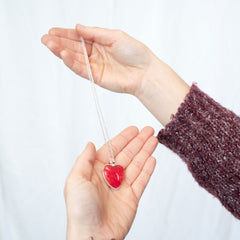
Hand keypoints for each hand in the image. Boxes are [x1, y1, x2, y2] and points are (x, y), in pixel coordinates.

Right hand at [41, 24, 157, 95]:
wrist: (144, 71)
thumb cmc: (135, 53)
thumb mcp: (115, 36)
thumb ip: (95, 33)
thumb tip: (78, 27)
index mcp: (100, 43)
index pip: (79, 38)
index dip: (66, 34)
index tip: (53, 31)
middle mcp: (96, 55)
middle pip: (74, 48)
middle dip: (59, 43)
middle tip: (46, 38)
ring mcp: (95, 66)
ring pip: (75, 59)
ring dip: (62, 52)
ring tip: (50, 45)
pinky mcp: (96, 77)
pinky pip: (82, 69)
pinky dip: (72, 63)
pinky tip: (63, 55)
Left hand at [64, 126, 157, 239]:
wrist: (93, 237)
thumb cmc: (80, 210)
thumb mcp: (75, 180)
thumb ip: (84, 160)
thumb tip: (90, 143)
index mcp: (95, 171)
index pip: (112, 149)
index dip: (123, 138)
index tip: (133, 129)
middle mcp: (109, 177)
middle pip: (127, 154)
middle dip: (138, 142)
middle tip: (148, 130)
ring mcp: (122, 187)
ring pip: (136, 164)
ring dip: (145, 151)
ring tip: (154, 140)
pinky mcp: (132, 198)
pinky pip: (142, 180)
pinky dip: (148, 169)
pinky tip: (152, 158)